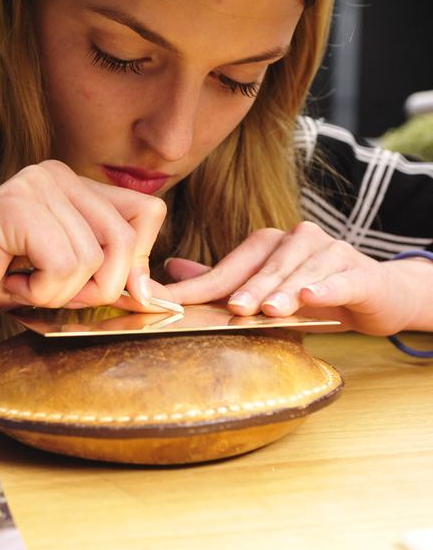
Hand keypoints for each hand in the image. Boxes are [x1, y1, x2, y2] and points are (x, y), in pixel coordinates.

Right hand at [0, 160, 172, 314]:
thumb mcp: (66, 278)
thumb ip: (109, 276)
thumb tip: (154, 295)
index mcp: (75, 185)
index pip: (147, 214)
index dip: (136, 260)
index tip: (106, 286)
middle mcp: (59, 174)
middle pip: (126, 240)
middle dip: (99, 287)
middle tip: (53, 291)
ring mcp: (38, 185)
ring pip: (94, 259)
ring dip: (60, 293)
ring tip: (24, 282)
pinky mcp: (19, 205)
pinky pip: (64, 264)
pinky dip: (41, 291)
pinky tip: (12, 281)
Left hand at [163, 221, 431, 334]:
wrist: (376, 296)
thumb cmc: (312, 293)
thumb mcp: (264, 289)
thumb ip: (222, 280)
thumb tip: (172, 267)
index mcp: (270, 243)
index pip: (232, 266)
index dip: (203, 286)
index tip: (174, 302)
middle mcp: (300, 240)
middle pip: (268, 267)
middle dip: (250, 288)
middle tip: (234, 307)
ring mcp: (333, 252)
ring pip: (304, 273)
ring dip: (286, 291)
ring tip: (270, 309)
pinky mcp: (362, 273)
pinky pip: (344, 280)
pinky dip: (329, 288)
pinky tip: (313, 296)